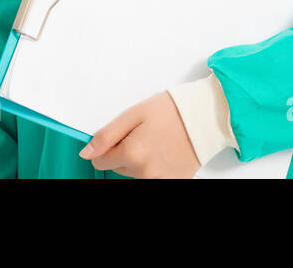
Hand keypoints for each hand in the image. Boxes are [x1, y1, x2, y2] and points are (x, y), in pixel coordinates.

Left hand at [79, 92, 200, 178]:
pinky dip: (155, 167)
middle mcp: (144, 172)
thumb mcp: (133, 114)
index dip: (108, 145)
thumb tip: (87, 152)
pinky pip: (152, 178)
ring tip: (156, 141)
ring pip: (134, 174)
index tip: (122, 135)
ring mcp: (159, 180)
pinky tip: (164, 153)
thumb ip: (107, 135)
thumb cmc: (172, 111)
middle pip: (118, 167)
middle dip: (124, 152)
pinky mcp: (172, 182)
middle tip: (142, 133)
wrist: (205, 117)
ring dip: (139, 160)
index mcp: (132, 154)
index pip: (100, 161)